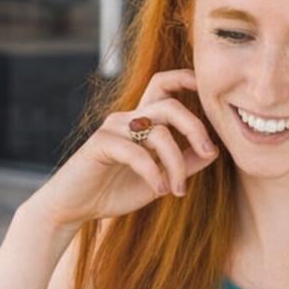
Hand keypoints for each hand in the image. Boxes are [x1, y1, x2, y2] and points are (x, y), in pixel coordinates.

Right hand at [27, 69, 220, 232]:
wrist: (74, 208)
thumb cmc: (114, 191)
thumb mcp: (159, 180)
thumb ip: (184, 165)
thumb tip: (214, 150)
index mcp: (141, 121)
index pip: (164, 86)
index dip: (186, 80)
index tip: (209, 93)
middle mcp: (128, 119)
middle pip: (170, 105)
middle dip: (195, 127)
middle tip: (208, 152)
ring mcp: (114, 129)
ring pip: (159, 132)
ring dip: (176, 163)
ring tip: (178, 190)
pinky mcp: (100, 144)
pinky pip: (137, 153)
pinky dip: (154, 173)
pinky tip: (160, 191)